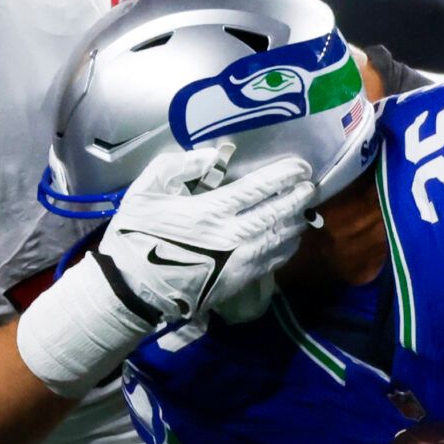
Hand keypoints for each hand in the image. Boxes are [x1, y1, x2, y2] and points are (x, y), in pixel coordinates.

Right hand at [100, 144, 316, 322]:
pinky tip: (292, 237)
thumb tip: (211, 155)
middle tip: (311, 186)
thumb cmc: (136, 234)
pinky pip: (274, 261)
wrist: (132, 288)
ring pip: (280, 238)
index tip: (302, 166)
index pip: (259, 188)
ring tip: (305, 208)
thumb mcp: (146, 189)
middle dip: (299, 197)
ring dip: (297, 221)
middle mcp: (233, 235)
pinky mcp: (239, 281)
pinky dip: (287, 247)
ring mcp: (239, 261)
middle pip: (278, 213)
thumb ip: (178, 165)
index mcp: (211, 210)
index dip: (285, 176)